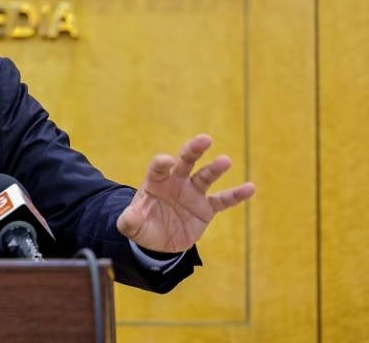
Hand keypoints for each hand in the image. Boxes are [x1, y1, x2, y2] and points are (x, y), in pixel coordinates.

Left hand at [116, 134, 255, 252]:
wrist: (159, 240)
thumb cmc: (143, 225)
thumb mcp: (132, 225)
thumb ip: (130, 221)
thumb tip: (128, 219)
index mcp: (156, 182)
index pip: (158, 168)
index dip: (161, 164)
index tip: (166, 161)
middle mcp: (176, 182)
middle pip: (185, 161)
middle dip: (193, 149)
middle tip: (205, 139)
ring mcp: (192, 193)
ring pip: (205, 176)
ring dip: (215, 169)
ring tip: (225, 160)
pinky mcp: (206, 208)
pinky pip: (222, 200)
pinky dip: (236, 195)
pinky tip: (249, 188)